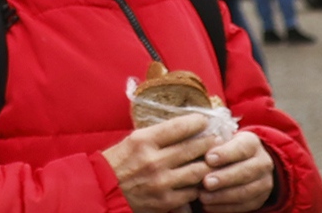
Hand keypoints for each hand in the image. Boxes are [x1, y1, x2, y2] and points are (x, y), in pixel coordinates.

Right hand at [105, 116, 219, 212]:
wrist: (103, 190)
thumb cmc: (117, 163)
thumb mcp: (131, 141)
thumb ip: (156, 136)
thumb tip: (183, 130)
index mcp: (143, 140)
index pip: (178, 127)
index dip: (196, 122)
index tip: (204, 121)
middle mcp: (154, 160)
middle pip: (193, 148)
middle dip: (210, 142)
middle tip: (217, 139)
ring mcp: (162, 182)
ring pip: (198, 171)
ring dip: (209, 165)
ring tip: (214, 159)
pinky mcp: (167, 201)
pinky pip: (193, 191)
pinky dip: (199, 185)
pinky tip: (201, 180)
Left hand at [199, 129, 277, 212]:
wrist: (244, 161)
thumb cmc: (223, 147)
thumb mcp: (220, 139)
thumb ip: (210, 144)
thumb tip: (193, 150)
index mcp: (252, 143)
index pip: (242, 148)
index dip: (225, 154)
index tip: (208, 159)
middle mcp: (263, 163)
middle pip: (246, 172)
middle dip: (224, 178)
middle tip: (205, 182)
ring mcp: (264, 183)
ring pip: (246, 192)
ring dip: (223, 196)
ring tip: (203, 197)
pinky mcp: (260, 199)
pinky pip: (245, 206)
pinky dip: (225, 207)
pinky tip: (208, 206)